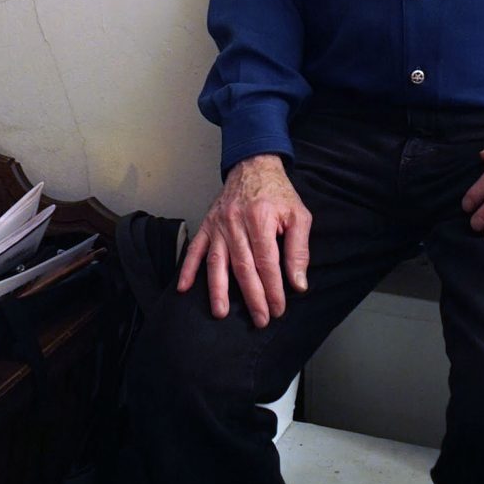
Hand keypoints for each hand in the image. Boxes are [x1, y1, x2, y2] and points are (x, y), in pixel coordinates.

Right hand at [176, 153, 311, 327]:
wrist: (254, 164)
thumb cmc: (278, 192)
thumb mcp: (299, 215)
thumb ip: (298, 250)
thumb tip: (298, 283)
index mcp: (260, 218)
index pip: (266, 262)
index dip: (273, 288)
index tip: (278, 309)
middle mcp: (236, 222)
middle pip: (243, 266)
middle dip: (252, 296)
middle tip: (260, 319)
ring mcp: (218, 224)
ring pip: (216, 261)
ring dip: (217, 289)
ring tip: (220, 312)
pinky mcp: (207, 224)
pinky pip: (195, 248)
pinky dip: (188, 268)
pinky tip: (184, 287)